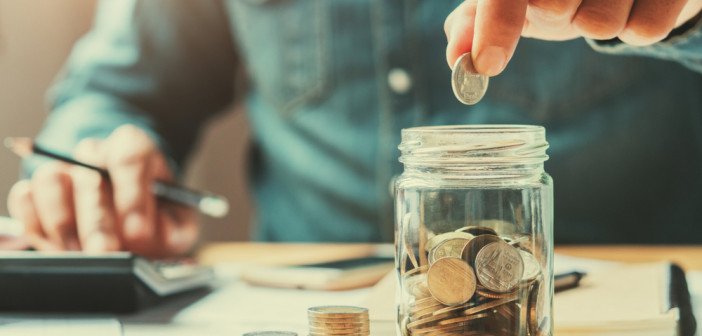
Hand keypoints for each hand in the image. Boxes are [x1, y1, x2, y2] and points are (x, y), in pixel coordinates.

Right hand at [7, 125, 197, 257]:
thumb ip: (173, 226)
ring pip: (50, 179)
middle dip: (98, 221)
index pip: (130, 155)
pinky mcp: (36, 190)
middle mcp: (96, 153)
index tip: (137, 229)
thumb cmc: (156, 217)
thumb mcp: (177, 222)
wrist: (133, 216)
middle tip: (106, 252)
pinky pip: (24, 197)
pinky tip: (60, 247)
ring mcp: (64, 168)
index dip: (133, 194)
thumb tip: (154, 232)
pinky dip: (38, 224)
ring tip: (82, 254)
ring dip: (64, 224)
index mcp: (135, 150)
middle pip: (89, 175)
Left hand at [445, 0, 701, 75]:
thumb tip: (456, 58)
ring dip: (595, 23)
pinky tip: (633, 4)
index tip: (488, 64)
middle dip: (555, 15)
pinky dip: (633, 29)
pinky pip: (644, 30)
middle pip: (555, 5)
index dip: (495, 24)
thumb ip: (477, 23)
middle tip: (565, 0)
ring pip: (601, 21)